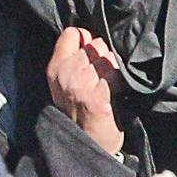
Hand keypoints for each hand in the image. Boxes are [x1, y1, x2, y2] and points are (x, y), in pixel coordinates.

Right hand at [47, 27, 123, 155]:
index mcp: (55, 68)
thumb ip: (76, 58)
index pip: (72, 33)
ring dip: (115, 69)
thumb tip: (92, 36)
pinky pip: (116, 73)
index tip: (94, 55)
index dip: (88, 39)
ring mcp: (79, 84)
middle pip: (96, 43)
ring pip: (109, 57)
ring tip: (110, 86)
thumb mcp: (69, 82)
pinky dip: (121, 81)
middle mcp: (65, 73)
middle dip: (105, 56)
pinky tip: (116, 93)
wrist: (89, 144)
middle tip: (104, 77)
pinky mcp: (96, 97)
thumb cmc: (83, 111)